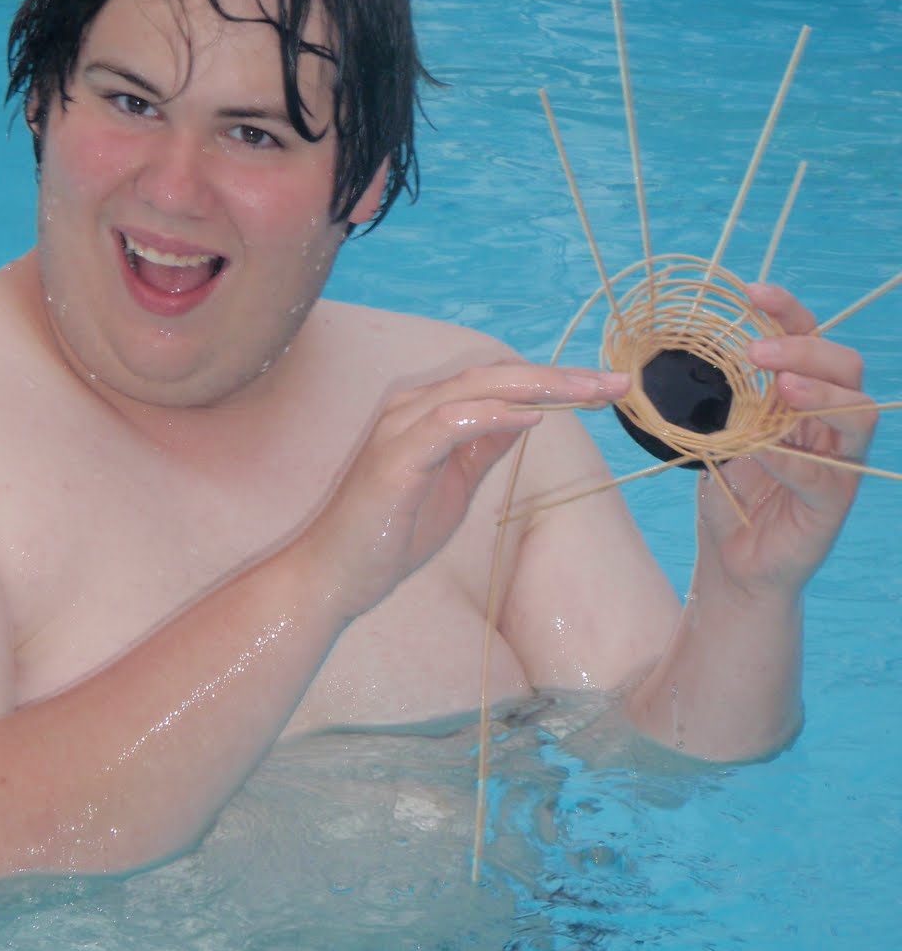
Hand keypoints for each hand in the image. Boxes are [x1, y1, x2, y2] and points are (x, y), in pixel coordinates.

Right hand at [301, 363, 628, 620]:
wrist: (335, 575)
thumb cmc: (390, 533)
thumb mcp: (454, 484)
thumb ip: (483, 446)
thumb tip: (526, 416)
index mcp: (427, 411)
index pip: (499, 382)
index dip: (554, 380)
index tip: (605, 387)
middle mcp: (412, 408)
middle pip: (496, 375)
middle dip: (560, 376)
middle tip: (615, 382)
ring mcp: (400, 429)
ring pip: (477, 389)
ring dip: (538, 387)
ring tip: (586, 391)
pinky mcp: (394, 458)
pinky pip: (449, 424)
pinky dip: (492, 415)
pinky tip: (533, 417)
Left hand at [697, 281, 877, 596]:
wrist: (733, 562)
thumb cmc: (731, 493)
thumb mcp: (720, 433)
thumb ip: (721, 398)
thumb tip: (685, 350)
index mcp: (803, 398)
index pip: (810, 340)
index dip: (787, 311)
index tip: (751, 291)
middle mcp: (829, 424)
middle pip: (846, 367)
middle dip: (805, 348)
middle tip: (757, 351)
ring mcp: (838, 463)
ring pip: (857, 413)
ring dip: (817, 392)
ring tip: (781, 386)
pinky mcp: (831, 503)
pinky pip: (823, 473)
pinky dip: (791, 457)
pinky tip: (761, 449)